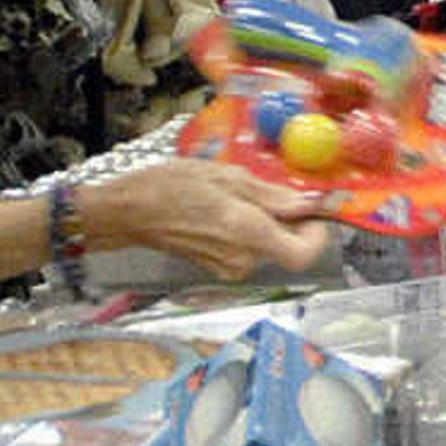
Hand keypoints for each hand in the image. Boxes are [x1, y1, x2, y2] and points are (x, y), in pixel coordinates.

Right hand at [82, 158, 334, 278]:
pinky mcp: (220, 268)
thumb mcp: (226, 177)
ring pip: (268, 246)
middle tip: (264, 194)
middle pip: (288, 247)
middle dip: (287, 221)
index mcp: (248, 233)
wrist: (129, 213)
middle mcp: (243, 258)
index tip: (311, 212)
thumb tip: (307, 204)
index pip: (305, 253)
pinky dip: (246, 230)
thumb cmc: (170, 188)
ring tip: (232, 198)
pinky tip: (222, 212)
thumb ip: (272, 195)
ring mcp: (230, 267)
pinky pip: (249, 249)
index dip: (317, 233)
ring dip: (264, 223)